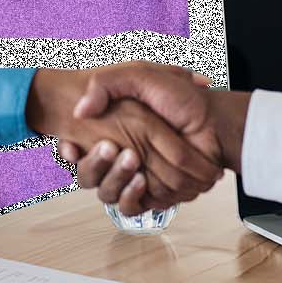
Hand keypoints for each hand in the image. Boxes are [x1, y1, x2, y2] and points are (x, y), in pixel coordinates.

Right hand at [56, 62, 250, 214]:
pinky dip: (132, 196)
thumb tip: (80, 110)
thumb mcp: (140, 76)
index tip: (71, 148)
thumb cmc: (180, 98)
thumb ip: (105, 84)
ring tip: (131, 159)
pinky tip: (141, 179)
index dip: (68, 150)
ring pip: (106, 192)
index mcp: (111, 131)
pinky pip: (131, 207)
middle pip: (88, 175)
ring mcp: (134, 177)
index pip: (75, 148)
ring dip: (114, 178)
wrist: (213, 121)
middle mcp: (118, 156)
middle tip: (109, 148)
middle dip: (94, 164)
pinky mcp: (151, 195)